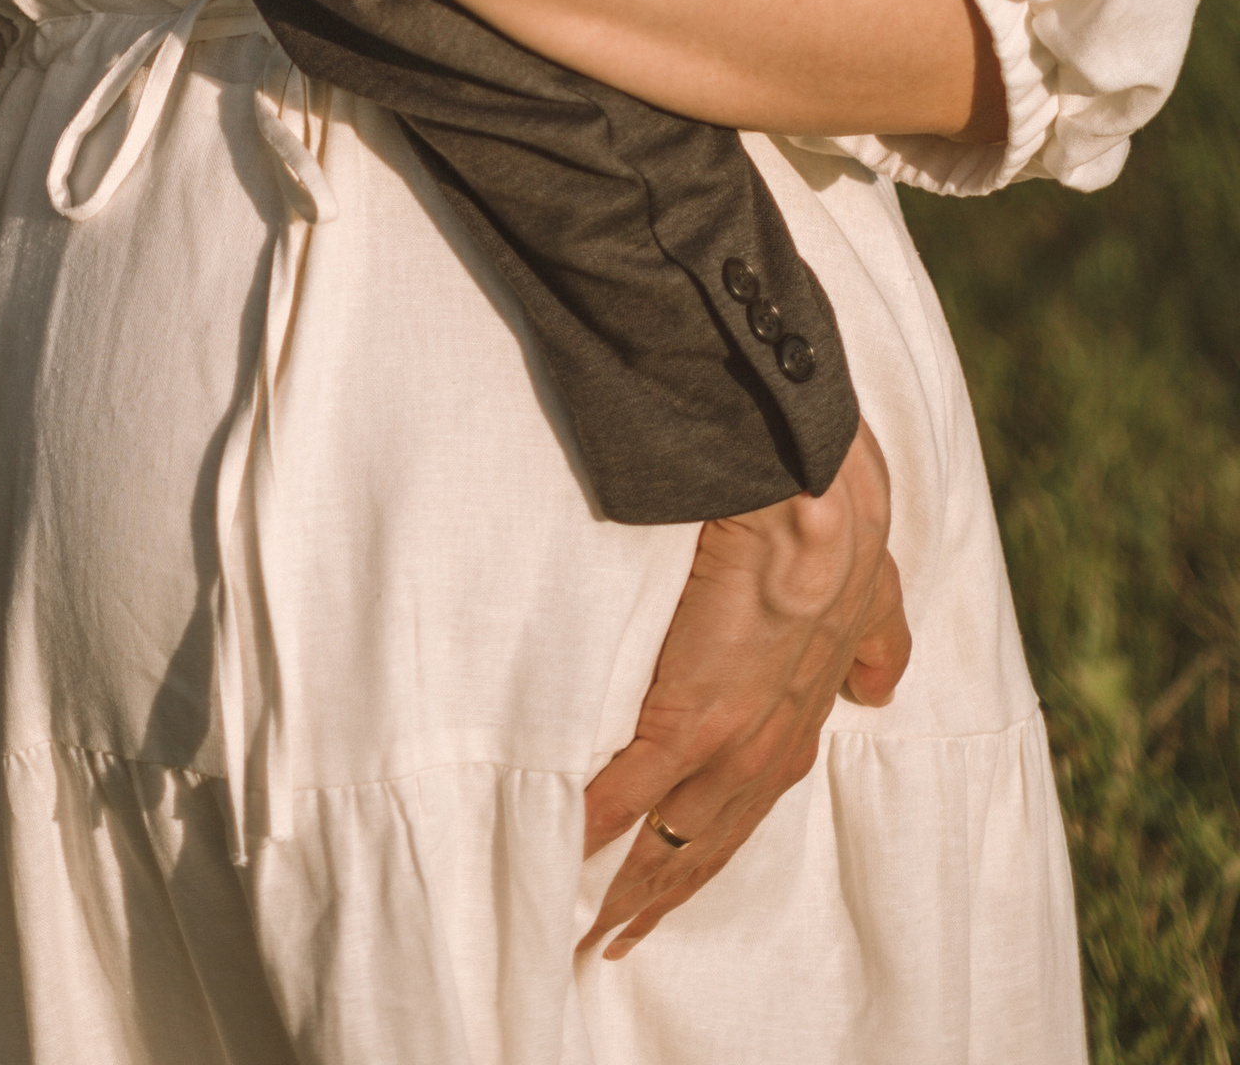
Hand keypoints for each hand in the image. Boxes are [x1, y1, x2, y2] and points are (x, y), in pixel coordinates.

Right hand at [580, 420, 910, 955]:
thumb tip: (879, 685)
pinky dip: (595, 828)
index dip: (707, 853)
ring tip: (586, 927)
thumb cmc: (838, 530)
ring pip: (672, 837)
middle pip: (705, 847)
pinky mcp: (688, 718)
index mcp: (798, 724)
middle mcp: (766, 751)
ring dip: (628, 887)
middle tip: (613, 942)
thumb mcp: (876, 597)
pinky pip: (629, 792)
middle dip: (661, 898)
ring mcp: (726, 741)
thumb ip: (878, 644)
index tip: (674, 886)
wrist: (812, 500)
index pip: (744, 811)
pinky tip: (563, 856)